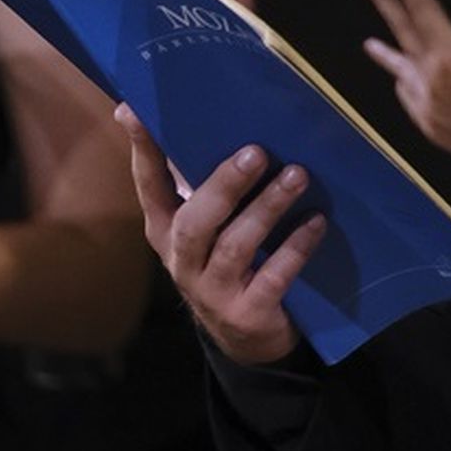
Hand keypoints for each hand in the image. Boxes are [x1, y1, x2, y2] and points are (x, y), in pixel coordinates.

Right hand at [115, 106, 323, 364]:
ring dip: (268, 208)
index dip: (141, 149)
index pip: (149, 185)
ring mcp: (212, 291)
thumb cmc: (230, 261)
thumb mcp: (210, 227)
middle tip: (256, 152)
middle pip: (195, 221)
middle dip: (224, 185)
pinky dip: (296, 248)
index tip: (133, 110)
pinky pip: (273, 276)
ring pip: (236, 245)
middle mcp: (182, 261)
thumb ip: (207, 184)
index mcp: (167, 231)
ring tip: (297, 176)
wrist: (247, 340)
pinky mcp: (247, 314)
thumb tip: (217, 116)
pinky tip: (317, 222)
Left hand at [355, 0, 450, 166]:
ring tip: (368, 42)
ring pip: (399, 70)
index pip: (422, 6)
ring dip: (385, 52)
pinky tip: (406, 83)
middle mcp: (428, 77)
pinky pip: (409, 97)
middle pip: (401, 30)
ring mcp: (424, 105)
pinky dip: (406, 82)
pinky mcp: (428, 127)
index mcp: (449, 54)